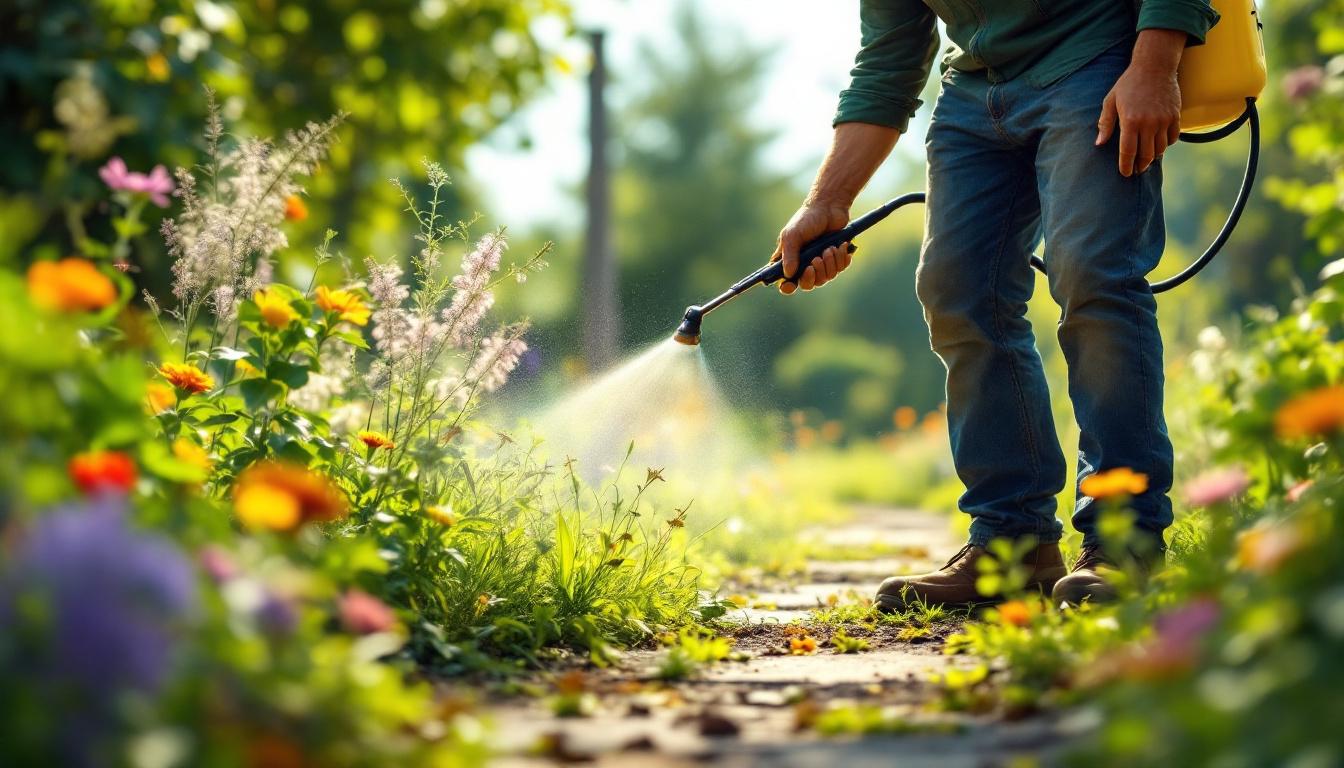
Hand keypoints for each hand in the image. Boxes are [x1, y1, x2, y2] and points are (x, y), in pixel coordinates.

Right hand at [771, 202, 851, 294]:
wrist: (830, 207)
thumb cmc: (807, 219)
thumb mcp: (793, 235)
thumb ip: (789, 255)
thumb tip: (788, 275)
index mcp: (790, 260)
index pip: (786, 282)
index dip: (788, 287)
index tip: (790, 285)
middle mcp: (804, 264)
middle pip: (808, 284)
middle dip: (814, 275)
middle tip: (816, 259)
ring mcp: (821, 263)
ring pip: (826, 278)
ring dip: (829, 264)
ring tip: (829, 248)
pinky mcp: (835, 259)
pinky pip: (840, 269)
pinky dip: (841, 259)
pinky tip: (840, 246)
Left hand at [1096, 29, 1185, 176]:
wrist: (1154, 66)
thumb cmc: (1128, 84)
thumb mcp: (1111, 101)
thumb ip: (1105, 123)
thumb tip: (1099, 144)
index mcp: (1130, 121)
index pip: (1128, 152)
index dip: (1126, 166)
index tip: (1125, 173)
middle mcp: (1148, 123)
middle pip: (1146, 154)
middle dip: (1140, 166)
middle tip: (1136, 170)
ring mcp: (1164, 120)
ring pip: (1160, 149)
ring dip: (1153, 157)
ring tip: (1147, 159)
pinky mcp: (1175, 115)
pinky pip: (1173, 138)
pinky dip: (1166, 145)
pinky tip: (1159, 145)